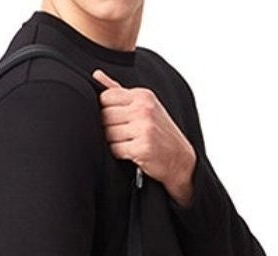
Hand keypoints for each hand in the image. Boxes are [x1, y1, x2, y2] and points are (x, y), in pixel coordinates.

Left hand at [92, 68, 196, 206]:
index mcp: (143, 96)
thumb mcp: (144, 105)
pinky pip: (116, 149)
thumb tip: (96, 75)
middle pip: (105, 115)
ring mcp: (144, 128)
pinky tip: (132, 152)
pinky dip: (120, 153)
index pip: (106, 97)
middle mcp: (144, 109)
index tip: (117, 119)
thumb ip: (119, 91)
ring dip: (114, 141)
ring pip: (108, 133)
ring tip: (128, 142)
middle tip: (123, 134)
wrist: (180, 158)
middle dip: (109, 127)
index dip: (106, 109)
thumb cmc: (160, 132)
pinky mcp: (143, 148)